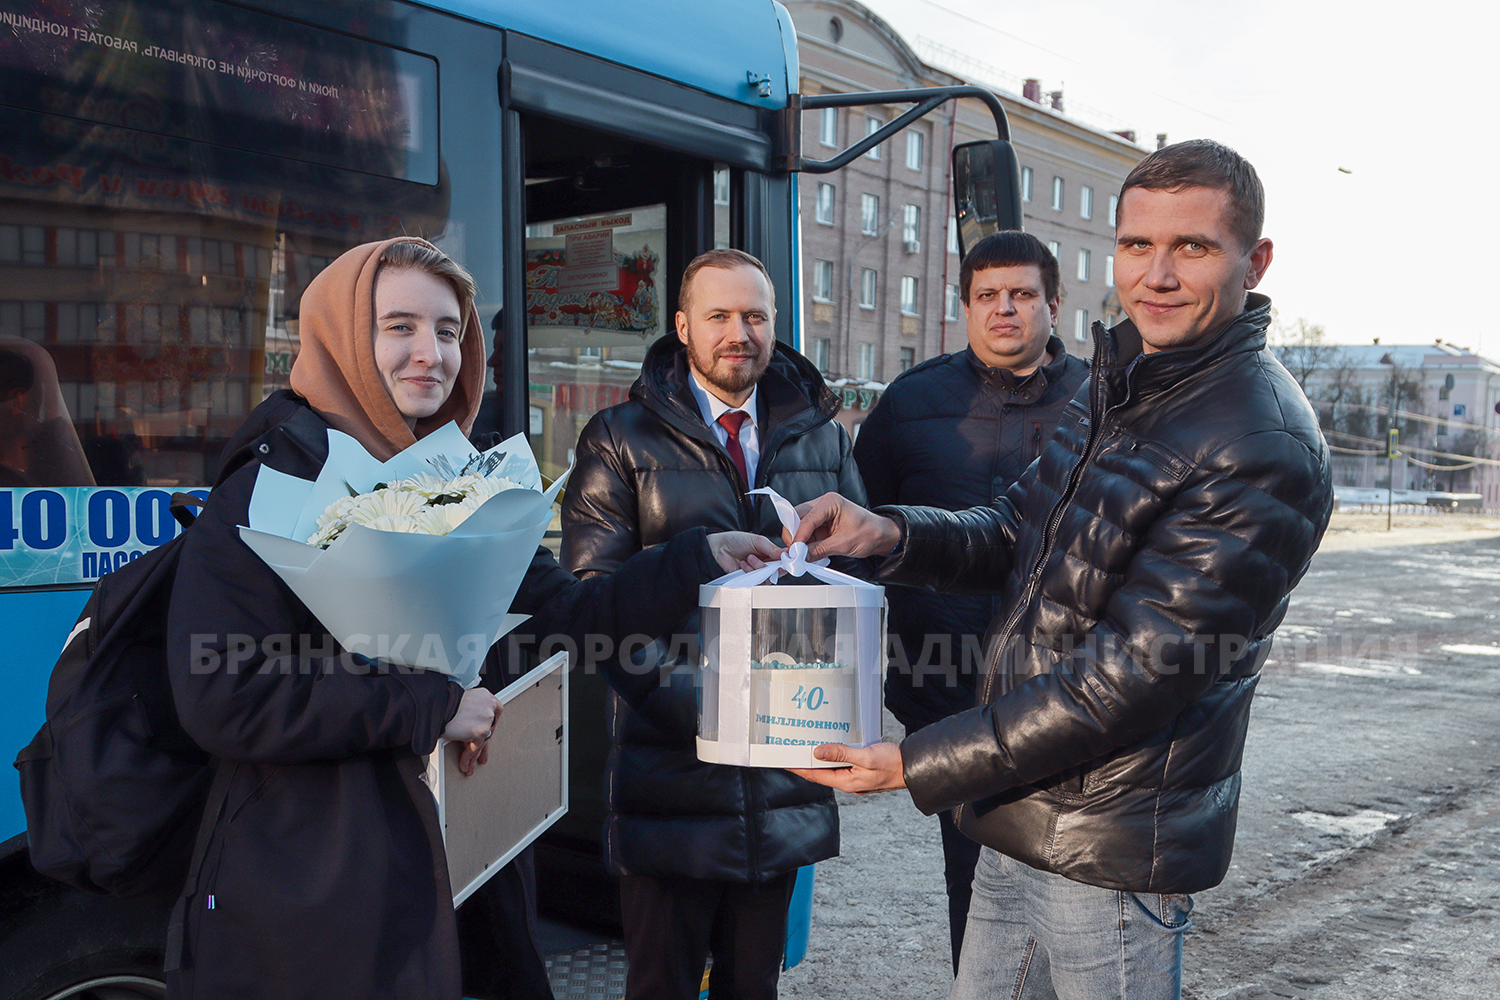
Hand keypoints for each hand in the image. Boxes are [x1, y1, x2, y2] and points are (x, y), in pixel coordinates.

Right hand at [444, 686, 501, 775]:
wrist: (437, 706)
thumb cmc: (444, 705)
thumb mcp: (463, 703)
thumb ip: (472, 712)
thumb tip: (473, 726)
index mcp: (485, 697)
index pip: (495, 712)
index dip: (491, 724)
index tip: (488, 732)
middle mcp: (489, 706)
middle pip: (489, 729)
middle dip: (484, 745)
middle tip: (481, 754)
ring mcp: (486, 718)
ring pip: (482, 741)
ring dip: (475, 755)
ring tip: (470, 764)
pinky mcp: (481, 731)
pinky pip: (475, 748)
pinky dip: (468, 757)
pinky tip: (465, 763)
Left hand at [707, 530, 784, 572]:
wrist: (719, 547)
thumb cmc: (737, 541)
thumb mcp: (758, 540)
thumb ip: (772, 548)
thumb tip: (786, 553)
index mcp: (770, 554)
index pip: (782, 562)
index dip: (784, 563)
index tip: (782, 562)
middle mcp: (765, 564)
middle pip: (775, 572)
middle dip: (767, 566)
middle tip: (758, 558)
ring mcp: (756, 572)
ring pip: (766, 578)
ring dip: (757, 568)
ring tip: (748, 558)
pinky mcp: (748, 579)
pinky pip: (755, 582)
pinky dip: (750, 573)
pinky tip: (743, 565)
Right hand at [789, 493, 900, 560]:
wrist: (880, 535)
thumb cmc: (869, 533)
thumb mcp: (844, 544)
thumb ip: (820, 549)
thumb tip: (802, 556)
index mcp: (831, 502)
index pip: (807, 519)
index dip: (799, 536)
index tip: (794, 551)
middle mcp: (823, 504)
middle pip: (797, 518)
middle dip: (795, 536)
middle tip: (794, 554)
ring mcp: (820, 514)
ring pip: (798, 525)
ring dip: (798, 541)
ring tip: (801, 556)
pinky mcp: (820, 524)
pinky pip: (806, 533)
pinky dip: (804, 543)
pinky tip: (807, 553)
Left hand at [789, 741, 905, 792]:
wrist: (912, 767)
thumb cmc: (892, 763)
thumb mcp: (865, 756)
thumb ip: (841, 753)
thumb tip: (818, 751)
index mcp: (847, 782)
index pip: (815, 775)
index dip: (799, 768)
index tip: (784, 761)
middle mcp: (849, 782)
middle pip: (821, 773)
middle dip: (806, 763)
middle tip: (791, 751)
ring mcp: (855, 778)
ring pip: (831, 768)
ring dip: (819, 759)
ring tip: (805, 748)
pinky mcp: (861, 771)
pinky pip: (842, 765)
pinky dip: (833, 756)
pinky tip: (830, 748)